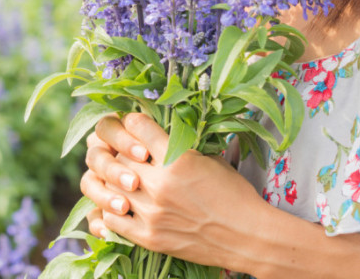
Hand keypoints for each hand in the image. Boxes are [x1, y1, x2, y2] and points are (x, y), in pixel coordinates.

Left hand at [82, 112, 269, 268]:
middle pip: (119, 155)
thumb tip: (156, 134)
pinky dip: (111, 208)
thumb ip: (179, 147)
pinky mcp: (149, 238)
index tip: (134, 123)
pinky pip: (112, 218)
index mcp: (176, 159)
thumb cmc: (234, 194)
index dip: (133, 122)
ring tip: (122, 176)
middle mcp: (159, 184)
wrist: (249, 237)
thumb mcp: (210, 159)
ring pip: (110, 185)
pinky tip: (120, 202)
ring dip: (114, 178)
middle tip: (127, 152)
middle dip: (121, 150)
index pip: (136, 126)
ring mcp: (151, 213)